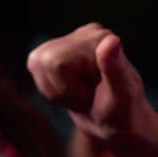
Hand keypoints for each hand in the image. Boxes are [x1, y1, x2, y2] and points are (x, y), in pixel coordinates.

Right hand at [27, 24, 157, 156]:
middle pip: (44, 60)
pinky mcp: (61, 48)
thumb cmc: (122, 112)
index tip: (92, 94)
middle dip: (61, 89)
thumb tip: (112, 39)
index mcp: (102, 39)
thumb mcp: (121, 95)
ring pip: (36, 62)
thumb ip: (115, 68)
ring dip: (56, 90)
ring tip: (82, 94)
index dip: (68, 88)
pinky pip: (35, 65)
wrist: (117, 124)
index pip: (57, 63)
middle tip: (86, 96)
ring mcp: (72, 39)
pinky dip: (50, 87)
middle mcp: (88, 33)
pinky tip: (72, 90)